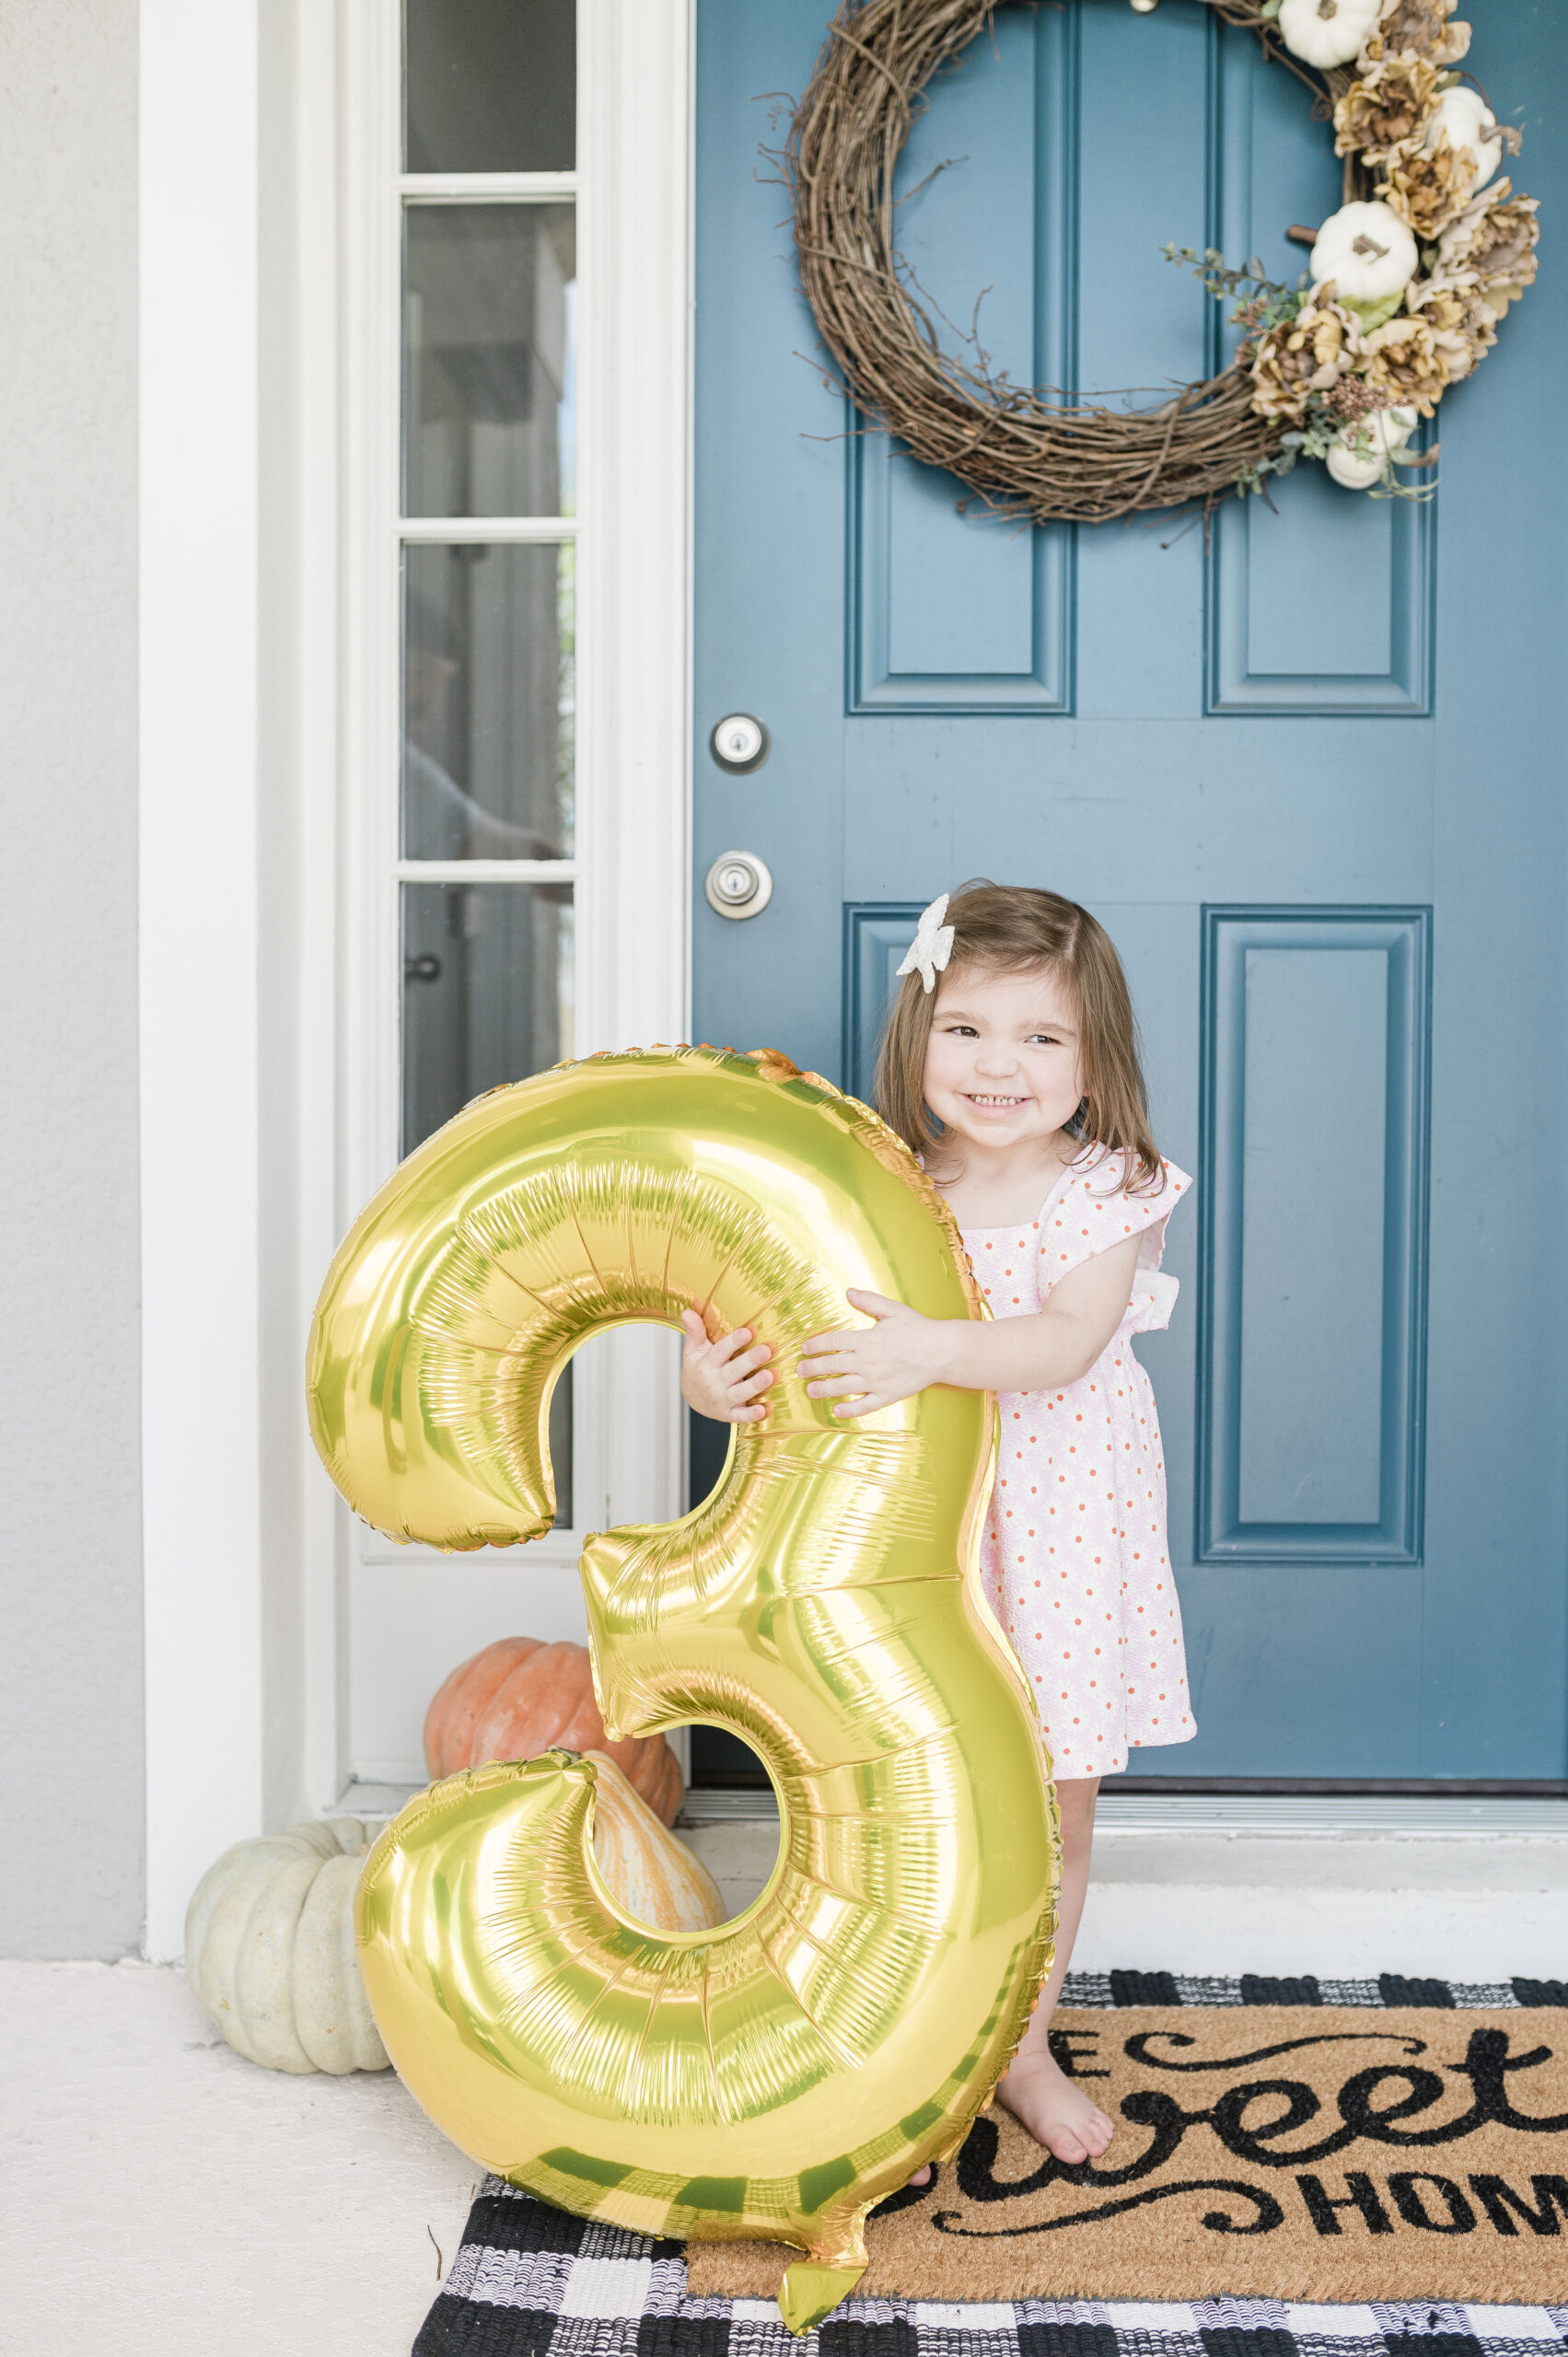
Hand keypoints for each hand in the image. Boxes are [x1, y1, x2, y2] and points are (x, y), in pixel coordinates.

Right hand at [679, 1310, 772, 1423]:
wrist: (692, 1399)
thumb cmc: (697, 1369)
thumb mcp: (693, 1350)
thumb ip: (695, 1331)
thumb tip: (688, 1310)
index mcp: (706, 1364)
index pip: (720, 1351)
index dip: (734, 1342)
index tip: (748, 1331)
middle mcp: (714, 1382)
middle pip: (733, 1371)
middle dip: (750, 1361)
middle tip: (767, 1350)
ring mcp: (722, 1399)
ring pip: (740, 1393)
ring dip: (755, 1386)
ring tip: (770, 1375)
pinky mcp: (730, 1414)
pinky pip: (741, 1416)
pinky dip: (752, 1415)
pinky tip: (764, 1409)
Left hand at [797, 1289, 953, 1417]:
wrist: (943, 1352)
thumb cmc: (919, 1329)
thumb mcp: (893, 1310)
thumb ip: (869, 1301)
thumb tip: (848, 1291)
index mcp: (866, 1339)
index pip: (832, 1341)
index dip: (815, 1344)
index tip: (805, 1348)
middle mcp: (867, 1361)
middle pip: (832, 1364)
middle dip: (812, 1367)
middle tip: (800, 1370)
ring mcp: (876, 1381)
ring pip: (842, 1387)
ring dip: (823, 1389)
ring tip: (810, 1390)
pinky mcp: (886, 1396)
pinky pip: (863, 1406)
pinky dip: (848, 1410)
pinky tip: (836, 1411)